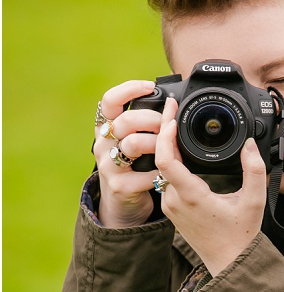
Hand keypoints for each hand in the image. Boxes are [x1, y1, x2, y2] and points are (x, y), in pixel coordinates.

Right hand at [94, 80, 159, 227]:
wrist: (122, 204)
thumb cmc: (134, 166)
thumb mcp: (134, 140)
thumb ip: (145, 123)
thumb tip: (172, 102)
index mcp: (107, 128)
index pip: (109, 101)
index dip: (128, 90)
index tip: (150, 87)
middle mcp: (103, 144)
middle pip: (125, 121)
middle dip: (152, 119)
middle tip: (168, 126)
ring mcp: (109, 166)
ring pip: (132, 144)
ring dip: (157, 143)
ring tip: (169, 149)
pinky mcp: (120, 186)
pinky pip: (145, 174)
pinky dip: (160, 172)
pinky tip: (167, 173)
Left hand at [155, 98, 268, 274]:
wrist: (228, 262)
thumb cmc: (241, 234)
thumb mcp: (255, 200)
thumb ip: (255, 170)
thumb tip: (250, 144)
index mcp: (192, 196)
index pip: (166, 158)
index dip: (166, 133)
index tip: (173, 113)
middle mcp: (174, 199)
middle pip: (159, 157)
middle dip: (164, 130)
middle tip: (173, 108)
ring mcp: (169, 204)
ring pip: (160, 167)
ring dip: (165, 145)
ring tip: (174, 123)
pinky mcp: (170, 208)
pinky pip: (164, 178)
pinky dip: (169, 159)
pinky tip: (178, 147)